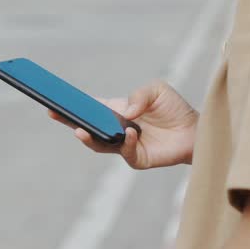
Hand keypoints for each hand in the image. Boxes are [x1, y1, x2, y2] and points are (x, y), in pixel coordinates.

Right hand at [48, 79, 197, 169]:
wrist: (195, 131)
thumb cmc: (174, 108)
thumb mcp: (157, 90)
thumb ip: (139, 95)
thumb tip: (124, 112)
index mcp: (117, 110)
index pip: (90, 107)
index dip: (72, 104)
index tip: (54, 98)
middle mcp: (116, 128)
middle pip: (87, 126)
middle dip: (69, 120)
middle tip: (54, 113)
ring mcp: (124, 145)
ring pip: (99, 144)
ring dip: (89, 137)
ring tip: (80, 129)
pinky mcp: (137, 158)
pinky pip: (125, 152)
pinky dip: (125, 143)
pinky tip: (130, 133)